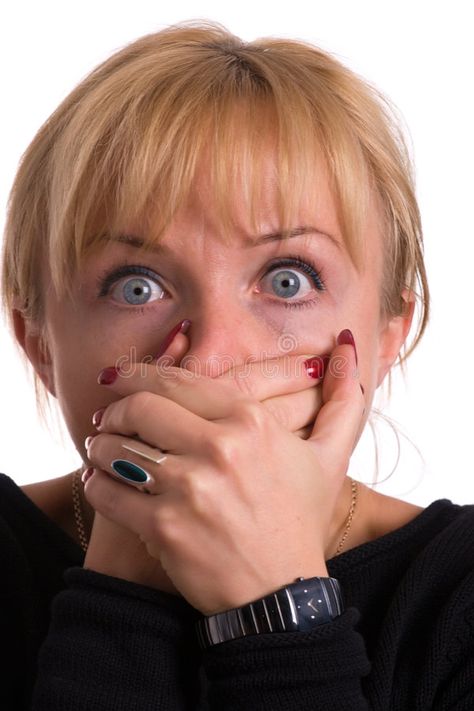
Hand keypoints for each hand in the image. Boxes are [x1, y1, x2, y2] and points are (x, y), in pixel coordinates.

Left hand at [84, 332, 363, 613]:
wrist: (281, 594)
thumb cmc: (300, 519)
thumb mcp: (329, 457)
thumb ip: (342, 398)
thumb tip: (348, 346)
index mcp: (251, 422)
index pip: (175, 381)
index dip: (135, 375)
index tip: (117, 379)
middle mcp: (219, 448)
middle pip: (140, 406)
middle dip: (114, 408)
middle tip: (107, 417)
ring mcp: (189, 489)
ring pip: (117, 446)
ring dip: (100, 444)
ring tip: (100, 448)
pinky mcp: (164, 527)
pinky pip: (108, 491)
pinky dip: (96, 482)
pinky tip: (101, 480)